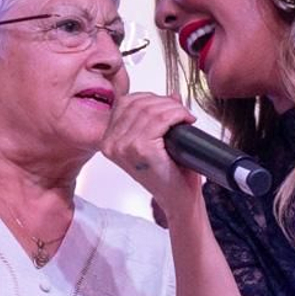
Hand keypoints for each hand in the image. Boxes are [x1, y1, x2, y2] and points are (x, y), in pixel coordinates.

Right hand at [100, 93, 202, 224]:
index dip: (150, 98)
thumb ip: (157, 116)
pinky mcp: (141, 149)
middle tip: (181, 113)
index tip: (167, 106)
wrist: (179, 200)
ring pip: (151, 109)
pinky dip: (177, 115)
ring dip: (174, 108)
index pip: (125, 102)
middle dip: (164, 102)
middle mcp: (111, 143)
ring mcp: (124, 146)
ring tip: (184, 117)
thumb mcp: (156, 140)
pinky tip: (186, 121)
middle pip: (138, 103)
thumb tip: (171, 95)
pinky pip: (161, 119)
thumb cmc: (169, 175)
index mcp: (109, 140)